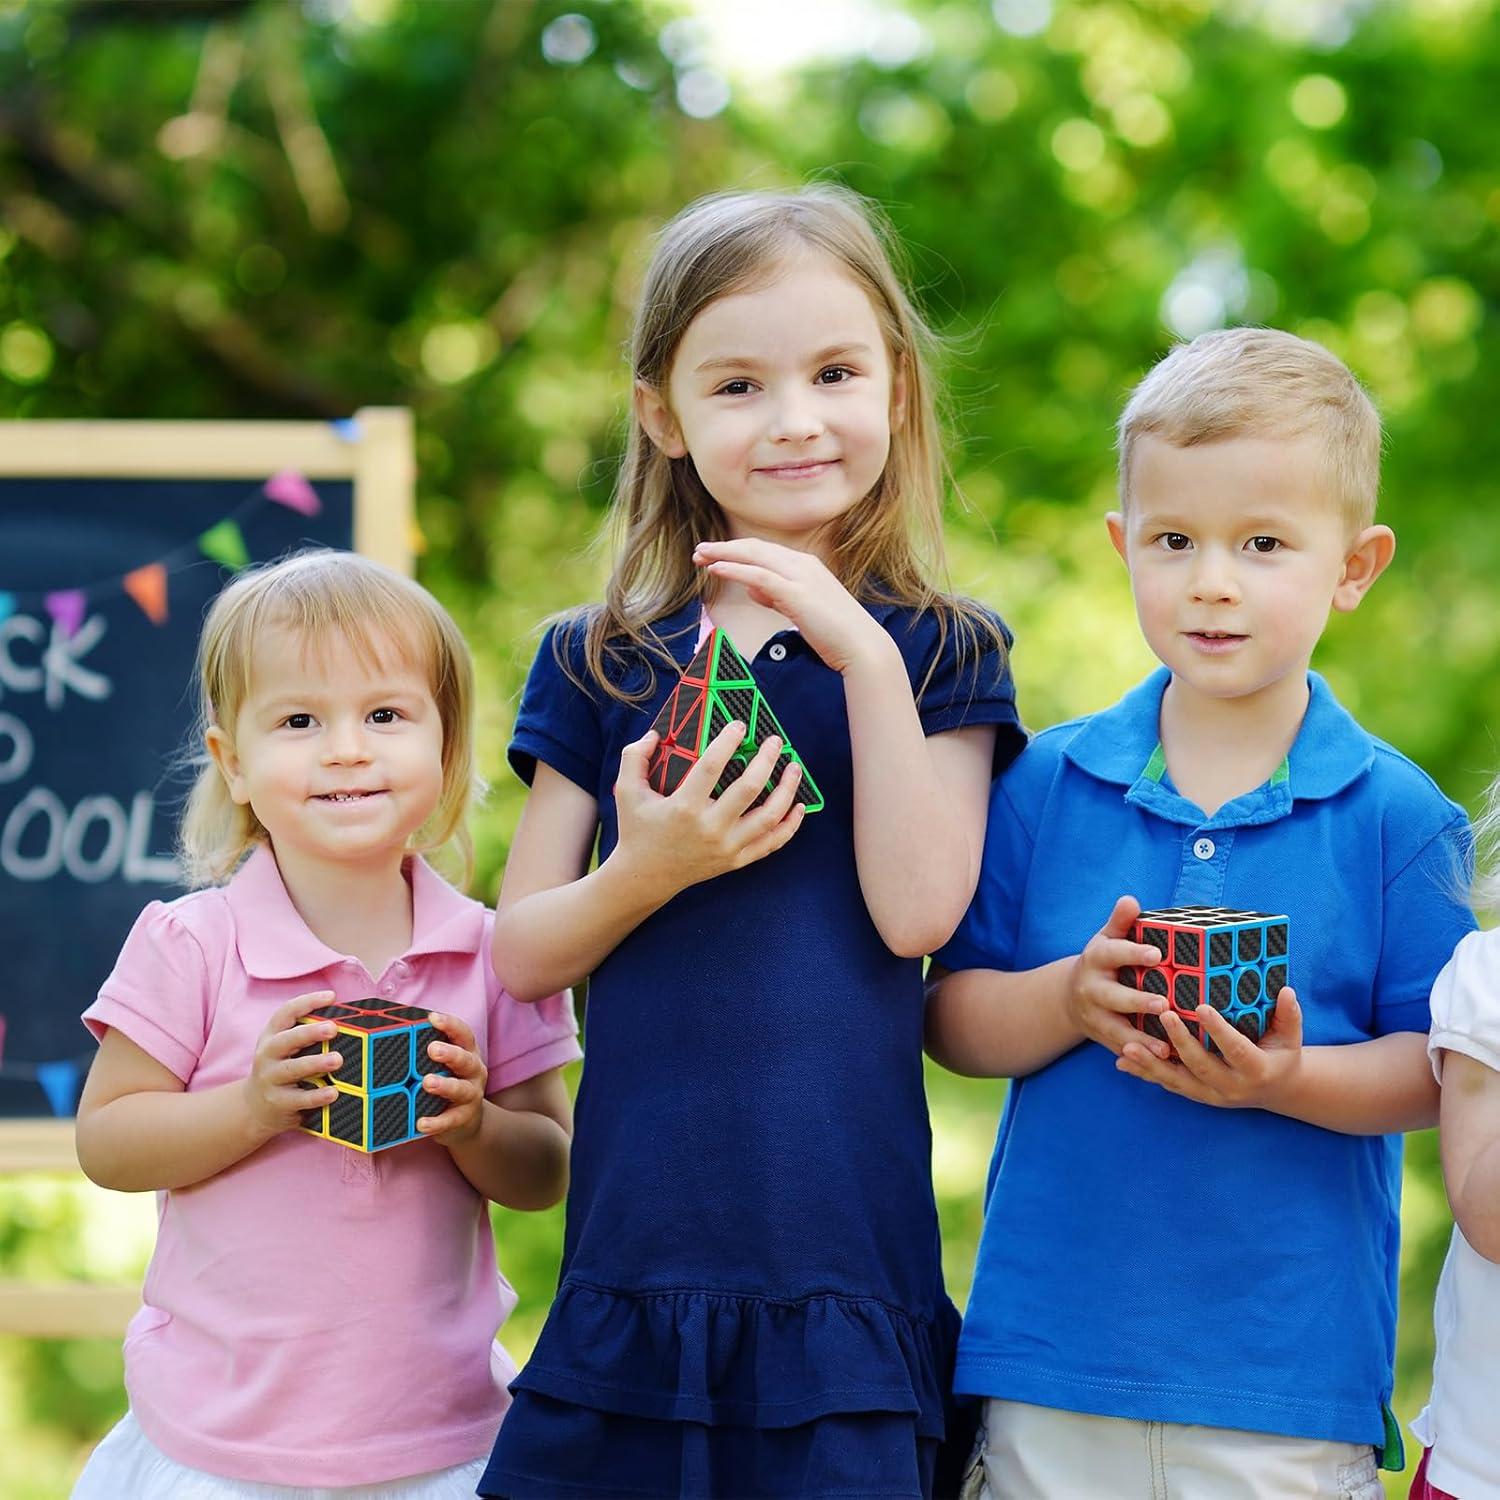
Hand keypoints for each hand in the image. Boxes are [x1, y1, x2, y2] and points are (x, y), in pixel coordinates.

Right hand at [243, 991, 341, 1137]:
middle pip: (286, 1039)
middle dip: (309, 1032)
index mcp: (272, 1035)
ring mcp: (270, 1078)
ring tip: (337, 1059)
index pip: (286, 1013)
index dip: (307, 1002)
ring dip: (316, 1063)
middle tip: (333, 1028)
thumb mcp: (286, 1048)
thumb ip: (308, 1034)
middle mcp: (267, 1054)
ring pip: (292, 1069)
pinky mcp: (278, 1102)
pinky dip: (316, 1095)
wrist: (255, 1107)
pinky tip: (333, 1092)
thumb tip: (346, 1020)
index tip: (331, 996)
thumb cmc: (281, 1068)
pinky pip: (299, 1098)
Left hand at [416, 1012, 487, 1144]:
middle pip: (466, 1059)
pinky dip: (437, 1122)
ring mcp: (471, 1095)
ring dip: (445, 1085)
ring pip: (461, 1089)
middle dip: (450, 1053)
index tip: (433, 1018)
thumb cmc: (446, 1082)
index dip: (450, 1024)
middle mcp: (473, 1071)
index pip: (463, 1034)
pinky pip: (450, 1120)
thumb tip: (385, 1032)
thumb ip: (423, 1051)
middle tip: (432, 1049)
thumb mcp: (442, 1064)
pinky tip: (422, 1123)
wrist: (466, 1121)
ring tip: (427, 1083)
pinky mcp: (463, 1118)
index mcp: (467, 1052)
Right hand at [610, 719, 804, 900]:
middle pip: (749, 789)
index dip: (728, 742)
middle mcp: (709, 828)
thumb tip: (655, 734)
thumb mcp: (627, 791)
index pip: (711, 767)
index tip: (739, 725)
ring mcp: (726, 847)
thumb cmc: (637, 830)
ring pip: (769, 817)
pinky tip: (799, 806)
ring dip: (787, 790)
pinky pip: (771, 843)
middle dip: (767, 760)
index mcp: (683, 807)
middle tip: (775, 742)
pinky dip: (790, 826)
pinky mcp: (735, 860)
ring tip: (794, 768)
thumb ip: (634, 757)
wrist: (644, 876)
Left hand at [692, 538, 890, 674]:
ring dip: (723, 554)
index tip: (714, 556)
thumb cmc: (834, 632)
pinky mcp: (796, 593)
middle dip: (725, 548)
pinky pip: (758, 575)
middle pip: (755, 547)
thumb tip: (753, 588)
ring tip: (700, 557)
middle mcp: (803, 564)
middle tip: (699, 552)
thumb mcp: (802, 608)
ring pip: (754, 556)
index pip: (765, 551)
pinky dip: (735, 569)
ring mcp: (800, 576)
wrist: (860, 646)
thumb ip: (777, 596)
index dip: (737, 550)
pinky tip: (717, 569)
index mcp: (806, 565)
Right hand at [1064, 896, 1174, 1059]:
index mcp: (1095, 960)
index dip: (1133, 953)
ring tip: (1165, 1047)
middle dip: (1137, 1002)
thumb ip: (1120, 922)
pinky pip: (1122, 1051)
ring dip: (1140, 1040)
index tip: (1156, 954)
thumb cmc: (1102, 962)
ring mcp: (1096, 1018)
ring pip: (1116, 1031)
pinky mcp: (1103, 1040)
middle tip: (1164, 1003)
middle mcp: (1092, 990)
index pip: (1113, 954)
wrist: (1070, 998)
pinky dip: (1140, 1059)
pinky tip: (1163, 1063)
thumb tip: (1130, 900)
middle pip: (1113, 997)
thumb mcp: (1106, 939)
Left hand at [1117, 986, 1304, 1109]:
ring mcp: (1211, 1095)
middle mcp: (1232, 1087)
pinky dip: (1145, 1074)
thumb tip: (1286, 991)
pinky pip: (1168, 1085)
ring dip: (1151, 1064)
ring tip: (1128, 1046)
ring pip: (1177, 1081)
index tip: (1201, 1007)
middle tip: (1164, 1015)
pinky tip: (1122, 1062)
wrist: (1276, 1090)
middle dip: (1180, 1041)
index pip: (1236, 1049)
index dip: (1218, 1030)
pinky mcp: (1196, 1095)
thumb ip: (1289, 1015)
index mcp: (1256, 1070)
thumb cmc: (1282, 1055)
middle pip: (1201, 1065)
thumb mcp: (1291, 1037)